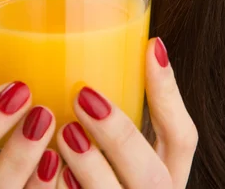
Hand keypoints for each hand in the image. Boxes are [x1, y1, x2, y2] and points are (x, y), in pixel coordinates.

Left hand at [56, 37, 197, 188]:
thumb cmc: (105, 176)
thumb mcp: (121, 150)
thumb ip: (119, 120)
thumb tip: (107, 52)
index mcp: (165, 175)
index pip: (182, 138)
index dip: (169, 93)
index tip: (151, 47)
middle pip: (152, 177)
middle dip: (120, 135)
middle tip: (84, 96)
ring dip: (90, 169)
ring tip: (64, 132)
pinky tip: (42, 168)